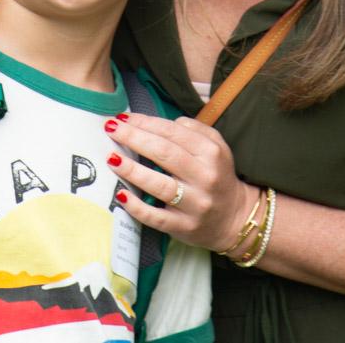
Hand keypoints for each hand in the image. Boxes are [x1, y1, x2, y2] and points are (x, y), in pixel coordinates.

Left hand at [102, 113, 260, 253]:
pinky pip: (156, 217)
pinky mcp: (184, 227)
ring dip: (132, 170)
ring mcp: (195, 204)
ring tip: (111, 158)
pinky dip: (136, 207)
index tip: (122, 118)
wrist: (234, 218)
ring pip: (159, 185)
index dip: (145, 123)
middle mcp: (205, 177)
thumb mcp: (216, 146)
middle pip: (164, 153)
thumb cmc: (216, 175)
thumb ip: (192, 129)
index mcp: (211, 153)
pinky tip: (120, 195)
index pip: (173, 132)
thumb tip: (158, 123)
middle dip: (133, 138)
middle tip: (110, 129)